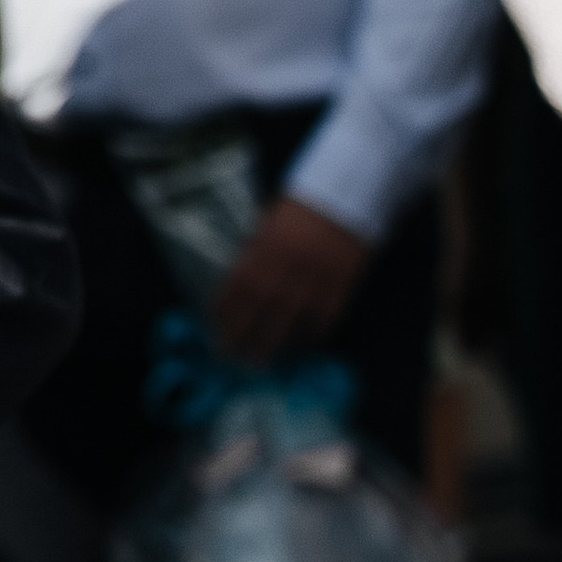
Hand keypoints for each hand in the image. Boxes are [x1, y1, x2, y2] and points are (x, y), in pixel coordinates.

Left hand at [209, 196, 370, 366]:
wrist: (345, 198)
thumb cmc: (301, 211)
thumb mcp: (268, 224)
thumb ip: (254, 254)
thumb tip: (238, 287)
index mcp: (265, 248)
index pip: (238, 287)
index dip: (225, 312)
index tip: (216, 330)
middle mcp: (287, 267)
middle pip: (260, 310)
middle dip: (243, 336)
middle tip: (232, 358)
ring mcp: (315, 280)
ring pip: (290, 321)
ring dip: (274, 345)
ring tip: (261, 363)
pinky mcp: (340, 288)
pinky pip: (323, 320)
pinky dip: (310, 338)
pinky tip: (299, 349)